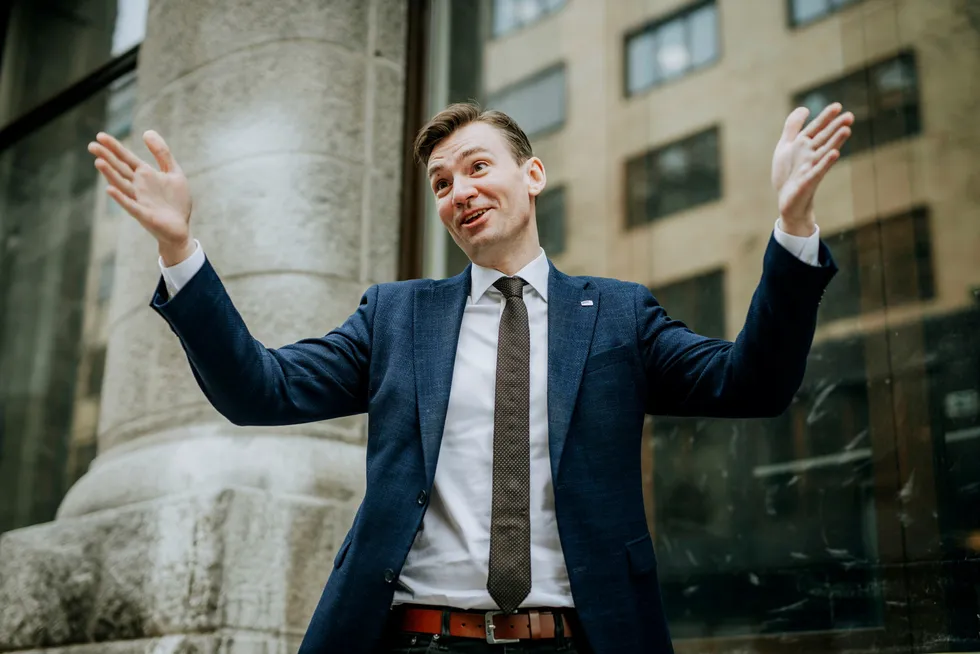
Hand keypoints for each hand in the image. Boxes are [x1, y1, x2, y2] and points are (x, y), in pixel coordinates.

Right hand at [88, 130, 193, 265]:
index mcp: (145, 175)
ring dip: (110, 174)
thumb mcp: (174, 172)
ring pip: (122, 185)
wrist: (180, 228)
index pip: (126, 158)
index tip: (100, 135)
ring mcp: (139, 200)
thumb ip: (162, 153)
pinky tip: (109, 189)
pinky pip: (130, 205)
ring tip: (98, 162)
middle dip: (107, 157)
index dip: (115, 147)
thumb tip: (147, 132)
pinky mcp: (144, 214)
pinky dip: (120, 198)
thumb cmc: (176, 202)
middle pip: (120, 169)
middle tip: (91, 146)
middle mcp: (138, 186)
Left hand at [771, 103, 852, 236]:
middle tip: (850, 116)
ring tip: (846, 130)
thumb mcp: (785, 146)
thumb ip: (793, 127)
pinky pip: (818, 170)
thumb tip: (805, 108)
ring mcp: (811, 167)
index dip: (826, 117)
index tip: (838, 106)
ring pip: (825, 151)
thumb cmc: (788, 173)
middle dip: (835, 127)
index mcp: (803, 145)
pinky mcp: (808, 181)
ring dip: (835, 141)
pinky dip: (825, 162)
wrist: (787, 200)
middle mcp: (810, 154)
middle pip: (824, 138)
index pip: (816, 128)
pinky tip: (834, 154)